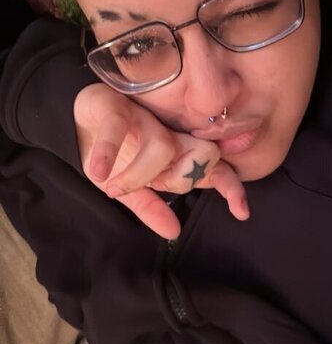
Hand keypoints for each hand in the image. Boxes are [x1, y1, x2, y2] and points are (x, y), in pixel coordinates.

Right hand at [74, 84, 248, 238]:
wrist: (77, 121)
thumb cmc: (113, 153)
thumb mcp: (130, 187)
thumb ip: (151, 208)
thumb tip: (173, 233)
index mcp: (178, 157)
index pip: (214, 170)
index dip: (231, 188)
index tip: (241, 212)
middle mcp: (170, 137)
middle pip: (200, 155)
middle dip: (186, 175)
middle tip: (162, 182)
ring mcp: (144, 120)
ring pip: (161, 148)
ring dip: (137, 175)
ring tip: (114, 187)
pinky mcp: (115, 110)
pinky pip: (117, 129)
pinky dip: (108, 151)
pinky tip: (99, 172)